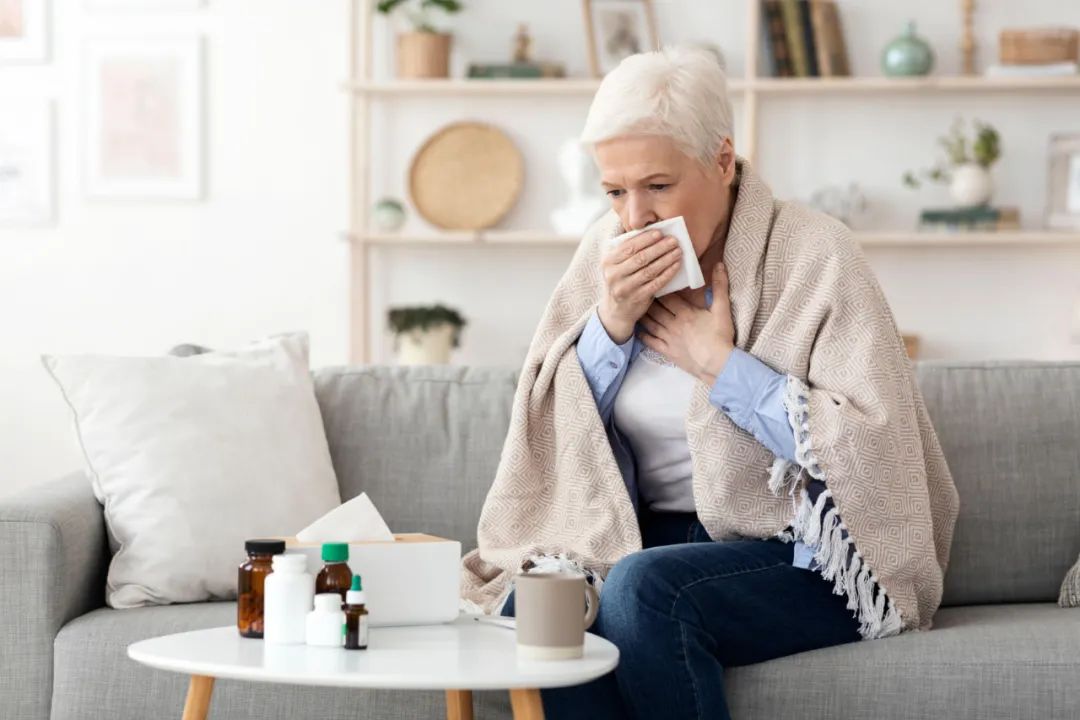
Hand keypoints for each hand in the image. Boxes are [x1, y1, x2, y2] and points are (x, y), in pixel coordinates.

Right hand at [597, 230, 683, 343]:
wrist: (616, 311)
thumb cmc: (621, 281)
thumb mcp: (616, 266)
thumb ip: (627, 252)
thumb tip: (651, 234)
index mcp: (607, 262)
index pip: (628, 247)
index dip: (645, 239)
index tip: (659, 233)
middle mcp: (614, 275)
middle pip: (640, 258)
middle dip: (659, 247)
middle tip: (673, 240)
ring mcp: (625, 288)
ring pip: (649, 270)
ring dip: (666, 259)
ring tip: (677, 251)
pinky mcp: (637, 298)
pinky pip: (656, 283)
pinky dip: (667, 273)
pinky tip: (676, 266)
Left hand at [638, 263, 735, 384]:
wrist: (718, 364)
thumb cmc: (720, 337)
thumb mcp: (722, 310)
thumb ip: (720, 286)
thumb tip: (720, 265)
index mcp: (685, 313)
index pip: (668, 297)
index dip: (659, 288)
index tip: (652, 279)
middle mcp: (673, 325)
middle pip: (656, 309)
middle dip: (647, 299)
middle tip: (638, 290)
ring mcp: (669, 339)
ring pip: (651, 324)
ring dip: (642, 315)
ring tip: (634, 306)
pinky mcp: (667, 352)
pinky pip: (651, 343)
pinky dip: (642, 336)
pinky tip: (637, 330)